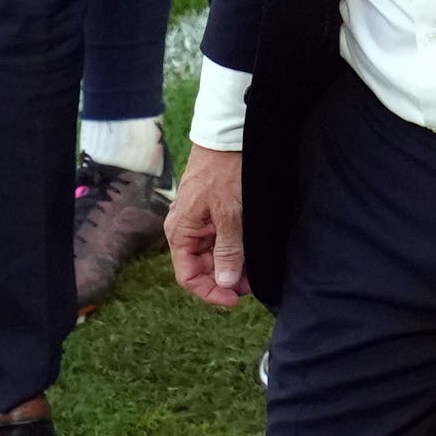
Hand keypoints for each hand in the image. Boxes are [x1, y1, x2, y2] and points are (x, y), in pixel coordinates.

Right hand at [165, 146, 248, 307]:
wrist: (228, 137)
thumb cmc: (225, 173)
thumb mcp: (230, 215)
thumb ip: (227, 251)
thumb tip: (224, 282)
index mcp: (180, 233)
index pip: (188, 277)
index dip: (211, 292)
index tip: (236, 298)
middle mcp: (185, 230)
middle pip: (201, 269)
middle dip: (225, 280)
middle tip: (253, 284)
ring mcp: (198, 222)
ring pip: (212, 256)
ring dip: (232, 266)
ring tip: (255, 270)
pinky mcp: (211, 214)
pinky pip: (220, 241)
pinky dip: (234, 250)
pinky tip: (251, 253)